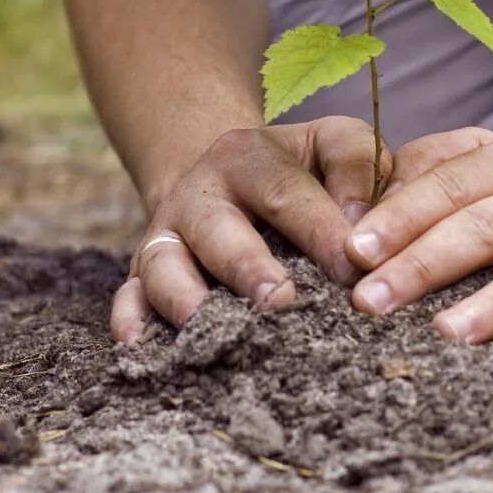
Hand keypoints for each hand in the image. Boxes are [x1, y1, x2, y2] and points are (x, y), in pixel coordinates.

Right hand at [112, 117, 384, 342]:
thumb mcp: (330, 144)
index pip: (286, 192)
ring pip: (163, 265)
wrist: (224, 175)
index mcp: (249, 157)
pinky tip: (140, 347)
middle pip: (219, 230)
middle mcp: (200, 194)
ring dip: (187, 299)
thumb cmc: (299, 170)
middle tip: (282, 302)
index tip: (353, 269)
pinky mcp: (142, 272)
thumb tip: (364, 232)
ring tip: (216, 332)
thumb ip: (357, 170)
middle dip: (249, 268)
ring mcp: (166, 235)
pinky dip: (129, 320)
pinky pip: (127, 296)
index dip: (320, 230)